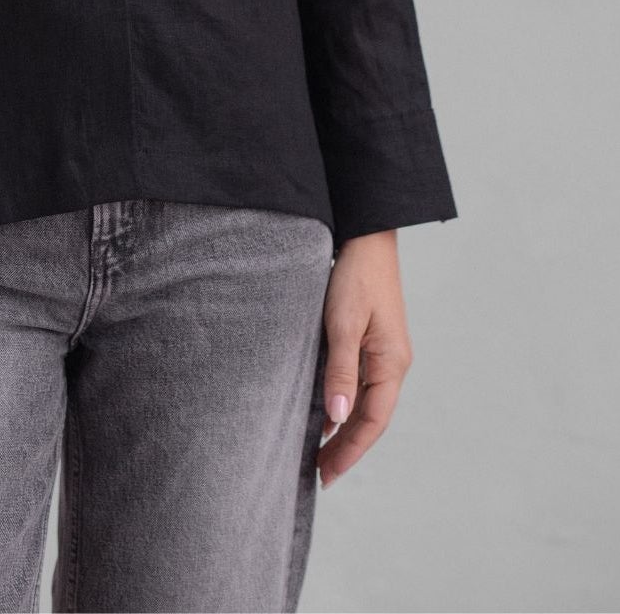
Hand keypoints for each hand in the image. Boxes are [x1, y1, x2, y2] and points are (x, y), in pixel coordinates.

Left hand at [316, 229, 412, 488]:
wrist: (365, 236)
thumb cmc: (355, 276)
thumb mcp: (342, 323)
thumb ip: (340, 371)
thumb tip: (338, 418)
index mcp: (392, 363)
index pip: (372, 422)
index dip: (349, 451)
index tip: (326, 475)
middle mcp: (392, 364)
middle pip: (371, 419)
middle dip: (347, 448)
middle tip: (319, 475)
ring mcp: (384, 353)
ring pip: (366, 404)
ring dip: (344, 429)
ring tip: (318, 454)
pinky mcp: (372, 342)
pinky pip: (360, 385)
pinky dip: (343, 405)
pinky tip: (324, 415)